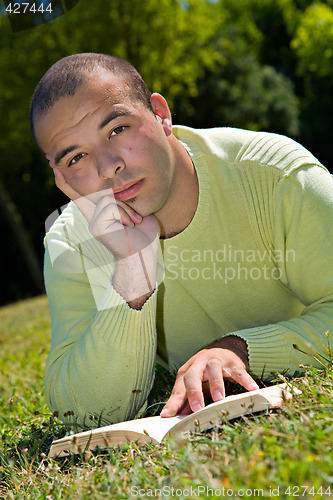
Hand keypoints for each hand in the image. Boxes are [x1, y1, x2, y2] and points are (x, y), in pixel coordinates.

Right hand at [54, 169, 159, 306]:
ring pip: (108, 198)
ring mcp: (92, 222)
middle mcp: (93, 218)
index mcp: (100, 215)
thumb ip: (122, 200)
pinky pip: (110, 206)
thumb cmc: (143, 235)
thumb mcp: (133, 212)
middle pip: (102, 194)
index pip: (80, 197)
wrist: (144, 253)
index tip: (55, 170)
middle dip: (124, 204)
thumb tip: (114, 191)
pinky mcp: (95, 225)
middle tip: (137, 219)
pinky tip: (127, 226)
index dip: (67, 184)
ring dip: (125, 210)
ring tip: (132, 223)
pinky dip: (123, 214)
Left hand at [160, 336, 258, 416]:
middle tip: (197, 408)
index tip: (166, 416)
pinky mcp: (232, 362)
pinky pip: (238, 371)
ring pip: (213, 370)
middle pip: (192, 376)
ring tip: (219, 399)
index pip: (178, 390)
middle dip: (194, 392)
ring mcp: (215, 361)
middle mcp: (198, 365)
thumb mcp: (194, 384)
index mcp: (186, 373)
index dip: (172, 403)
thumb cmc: (205, 373)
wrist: (224, 348)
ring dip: (216, 384)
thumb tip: (178, 419)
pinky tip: (252, 390)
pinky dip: (245, 380)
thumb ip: (187, 401)